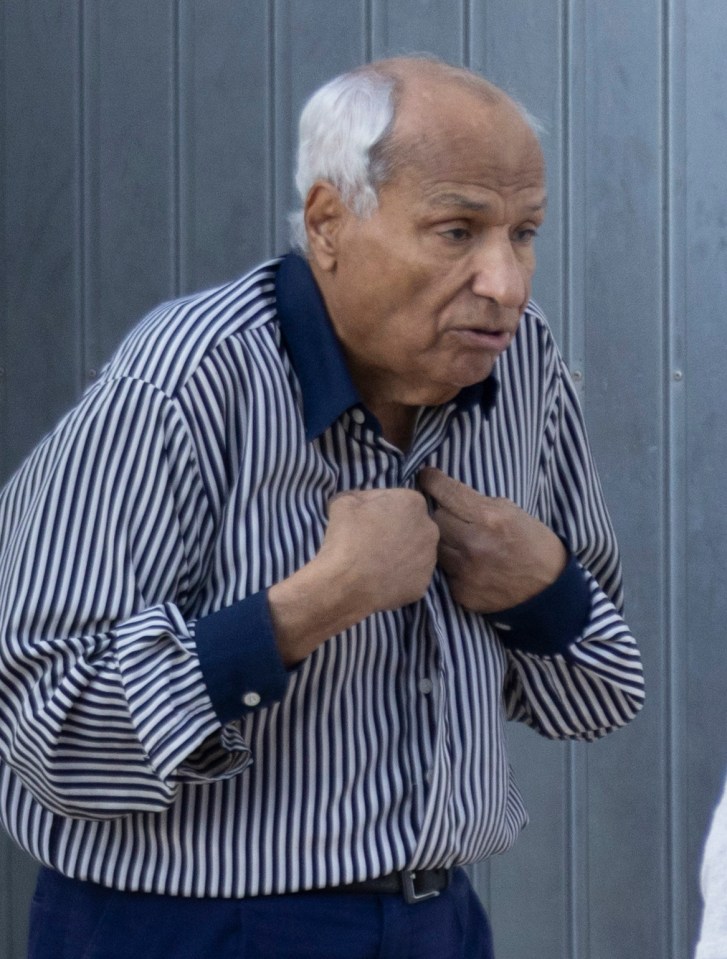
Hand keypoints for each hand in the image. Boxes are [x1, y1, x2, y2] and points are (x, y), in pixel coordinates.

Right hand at [318, 488, 438, 614]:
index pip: (397, 500)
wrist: (344, 584)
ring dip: (399, 553)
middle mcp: (429, 530)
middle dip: (394, 530)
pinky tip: (380, 579)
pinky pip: (411, 576)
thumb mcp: (342, 502)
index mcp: (413, 503)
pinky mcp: (423, 585)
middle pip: (411, 526)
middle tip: (370, 541)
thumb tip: (359, 503)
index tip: (364, 519)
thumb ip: (357, 496)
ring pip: (414, 552)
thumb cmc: (345, 538)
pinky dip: (398, 577)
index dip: (379, 509)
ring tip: (375, 562)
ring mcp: (429, 560)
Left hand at [418, 467, 566, 613]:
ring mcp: (466, 571)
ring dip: (445, 542)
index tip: (426, 477)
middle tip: (456, 519)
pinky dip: (454, 567)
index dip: (432, 481)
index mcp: (489, 517)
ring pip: (435, 546)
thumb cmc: (531, 542)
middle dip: (444, 515)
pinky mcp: (461, 592)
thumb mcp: (512, 511)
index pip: (446, 492)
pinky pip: (444, 572)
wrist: (548, 588)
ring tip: (463, 543)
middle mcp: (474, 544)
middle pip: (436, 518)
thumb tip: (445, 493)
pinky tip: (471, 567)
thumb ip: (478, 503)